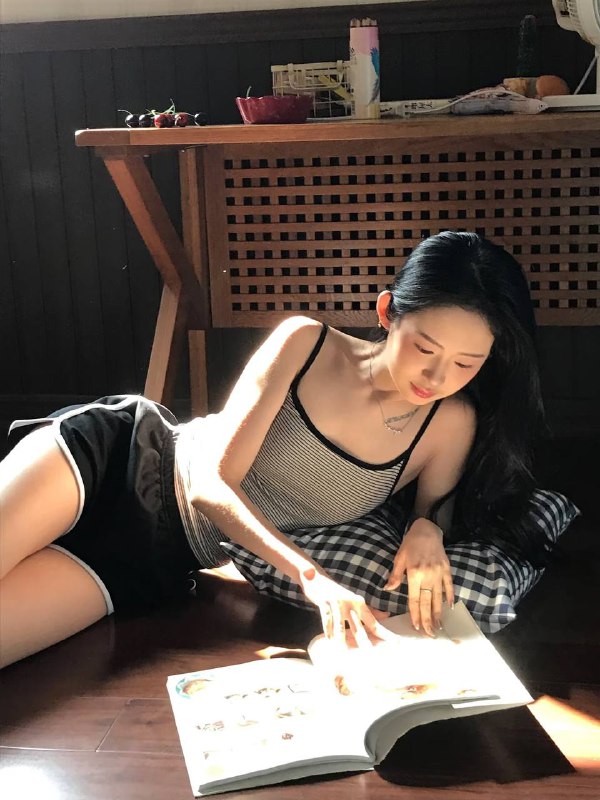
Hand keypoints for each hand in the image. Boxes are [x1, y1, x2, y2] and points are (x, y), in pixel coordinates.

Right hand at [299, 567, 389, 648]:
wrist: (317, 578)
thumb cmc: (338, 593)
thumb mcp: (354, 600)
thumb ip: (370, 610)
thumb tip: (386, 616)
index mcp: (360, 604)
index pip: (373, 623)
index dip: (384, 634)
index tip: (395, 644)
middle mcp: (350, 604)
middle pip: (358, 627)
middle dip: (365, 642)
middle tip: (371, 654)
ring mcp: (337, 603)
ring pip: (340, 625)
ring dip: (341, 639)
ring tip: (344, 652)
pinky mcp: (324, 602)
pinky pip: (326, 619)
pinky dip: (327, 629)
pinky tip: (329, 639)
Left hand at [385, 518, 453, 635]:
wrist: (427, 530)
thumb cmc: (410, 544)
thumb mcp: (399, 558)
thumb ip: (395, 575)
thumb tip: (387, 589)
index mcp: (414, 574)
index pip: (414, 599)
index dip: (415, 614)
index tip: (416, 627)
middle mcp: (427, 576)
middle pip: (427, 602)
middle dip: (428, 620)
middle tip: (430, 634)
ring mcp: (438, 573)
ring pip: (438, 598)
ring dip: (438, 613)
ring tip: (439, 627)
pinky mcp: (447, 569)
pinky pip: (449, 586)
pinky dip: (450, 597)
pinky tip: (449, 608)